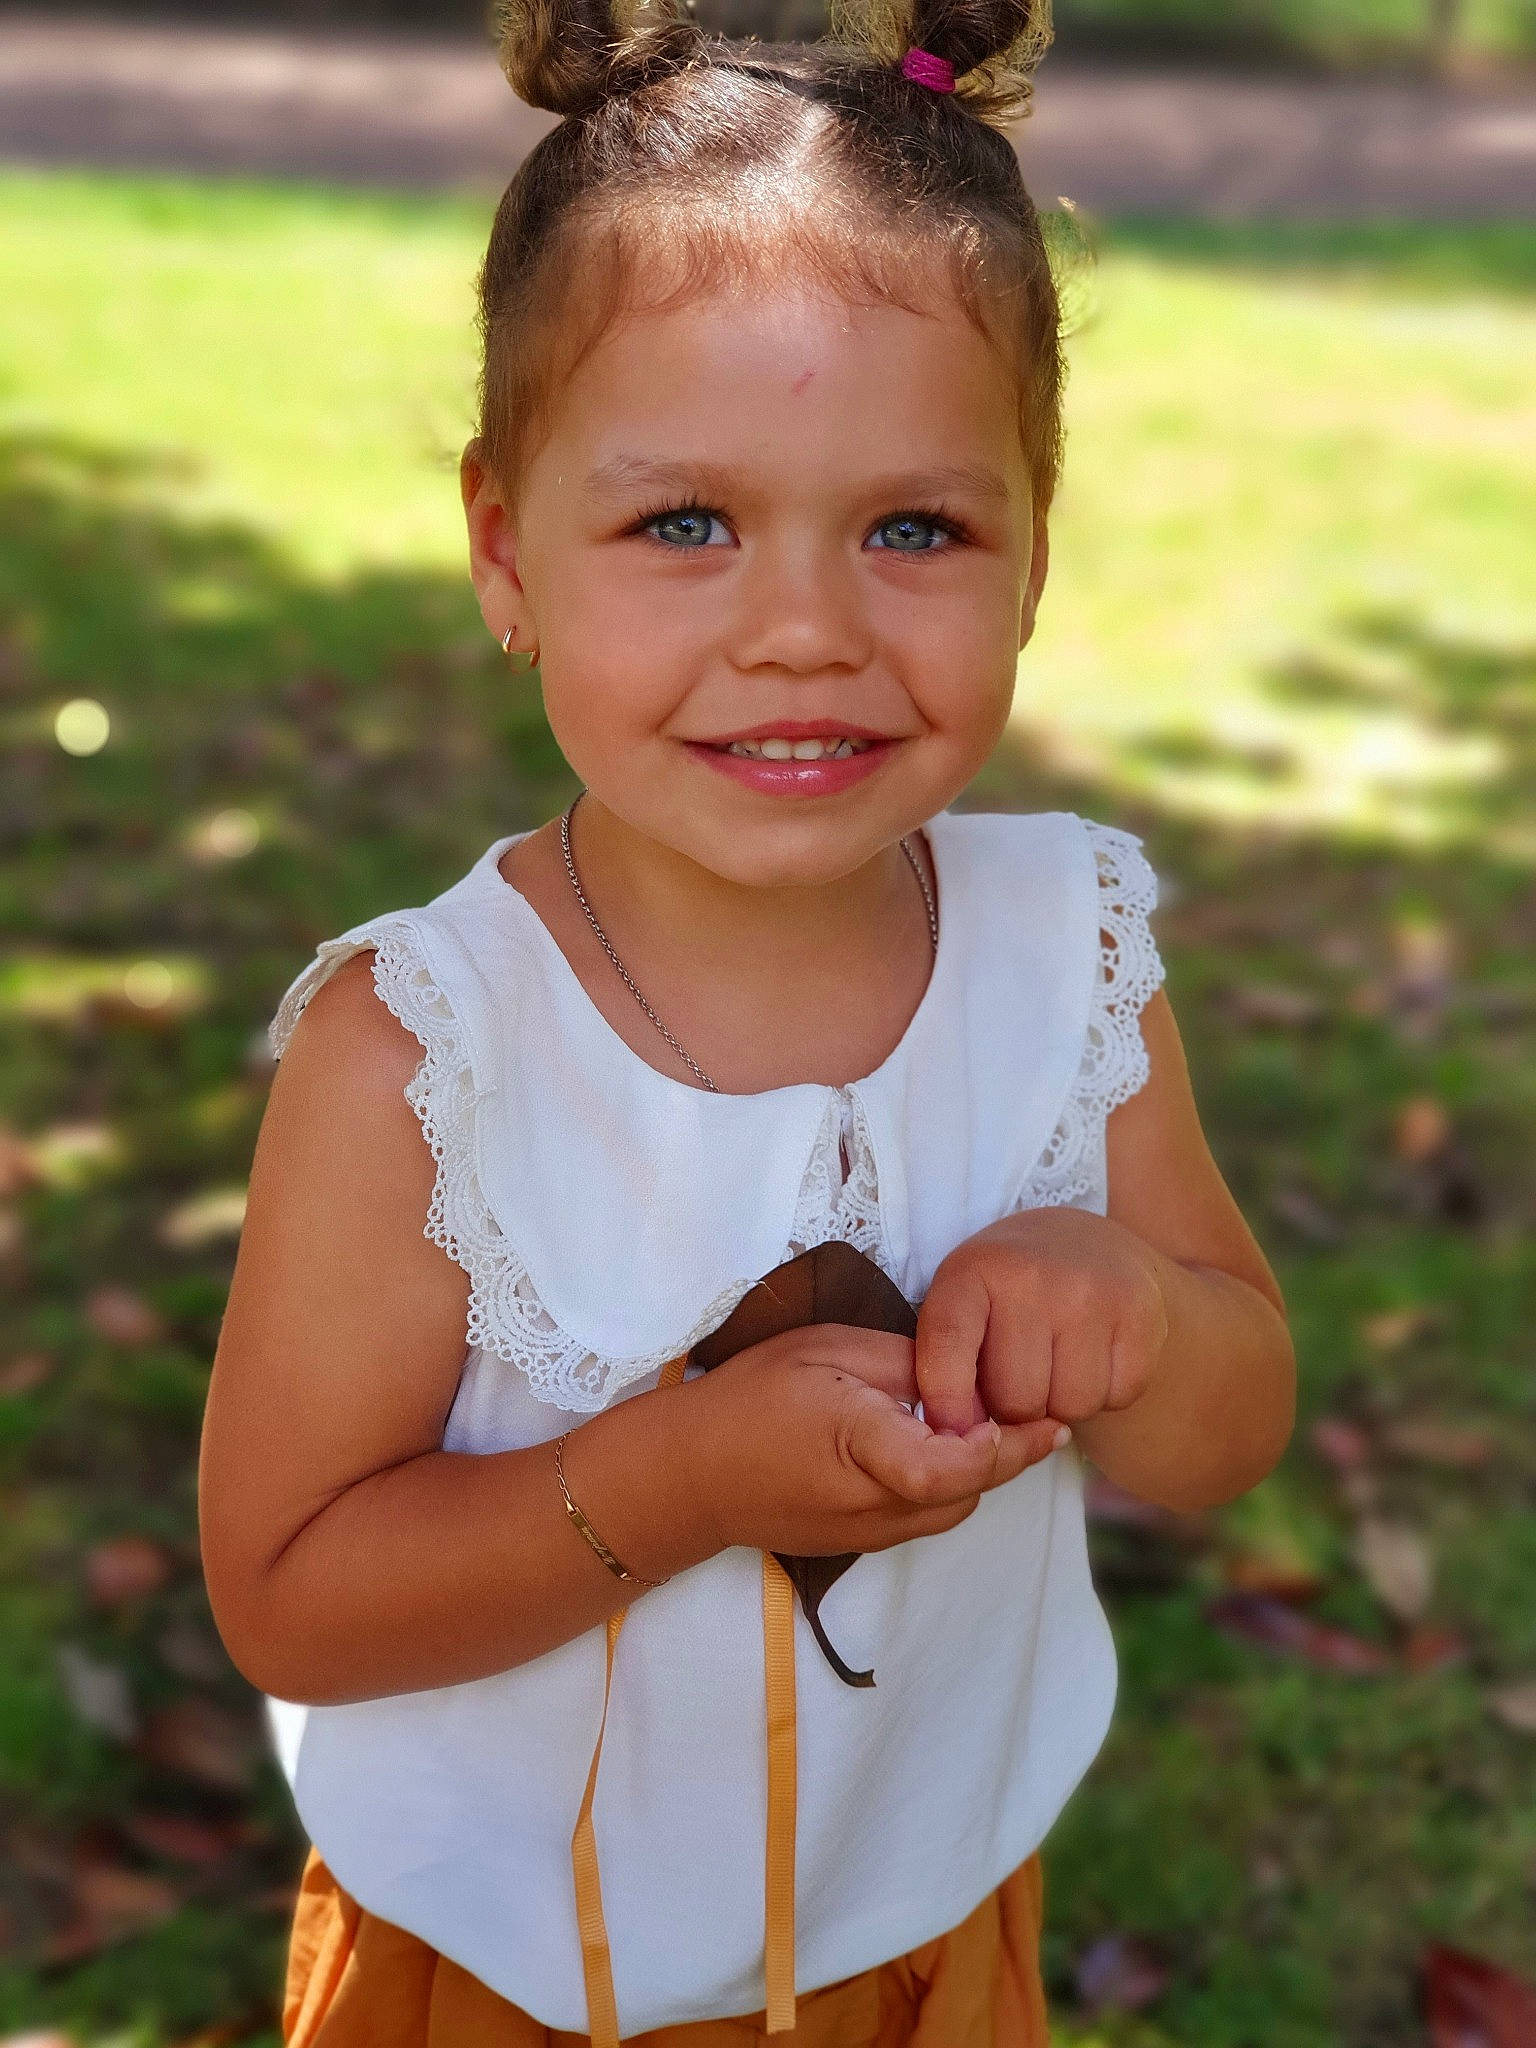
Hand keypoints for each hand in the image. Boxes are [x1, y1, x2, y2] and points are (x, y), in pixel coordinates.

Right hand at [680, 1323, 1058, 1558]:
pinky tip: (944, 1449)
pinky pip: (927, 1517)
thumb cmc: (752, 1398)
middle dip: (1009, 1455)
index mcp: (861, 1446)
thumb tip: (961, 1377)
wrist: (690, 1475)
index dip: (999, 1446)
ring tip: (995, 1425)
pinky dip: (949, 1486)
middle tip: (1038, 1410)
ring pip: (955, 1508)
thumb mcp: (825, 1349)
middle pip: (969, 1490)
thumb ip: (902, 1362)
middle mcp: (873, 1505)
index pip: (949, 1465)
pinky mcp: (863, 1544)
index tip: (1033, 1415)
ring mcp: (869, 1534)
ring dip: (981, 1473)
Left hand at [915, 1209, 1170, 1440]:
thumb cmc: (1010, 1291)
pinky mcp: (1142, 1314)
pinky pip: (1119, 1397)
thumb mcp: (963, 1303)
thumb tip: (959, 1433)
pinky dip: (1108, 1394)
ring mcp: (1093, 1293)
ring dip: (1063, 1405)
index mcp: (973, 1269)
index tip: (953, 1432)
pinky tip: (1095, 1358)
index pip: (947, 1344)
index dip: (947, 1402)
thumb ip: (946, 1364)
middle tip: (1022, 1375)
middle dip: (1017, 1408)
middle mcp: (1033, 1275)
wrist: (1088, 1243)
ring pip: (1070, 1408)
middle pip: (1017, 1400)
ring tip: (1058, 1365)